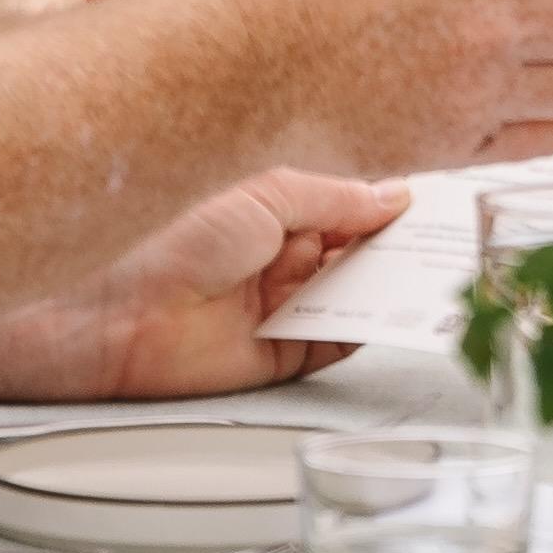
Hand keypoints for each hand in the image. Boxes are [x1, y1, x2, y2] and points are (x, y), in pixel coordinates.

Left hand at [0, 166, 412, 399]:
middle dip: (394, 250)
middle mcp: (276, 257)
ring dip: (386, 289)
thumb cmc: (167, 234)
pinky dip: (365, 331)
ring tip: (431, 277)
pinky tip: (392, 316)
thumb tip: (391, 197)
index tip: (430, 208)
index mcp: (272, 208)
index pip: (345, 206)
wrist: (110, 311)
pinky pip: (333, 343)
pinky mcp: (275, 357)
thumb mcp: (266, 195)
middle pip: (354, 254)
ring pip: (350, 298)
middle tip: (442, 244)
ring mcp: (276, 307)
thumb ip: (336, 199)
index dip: (386, 208)